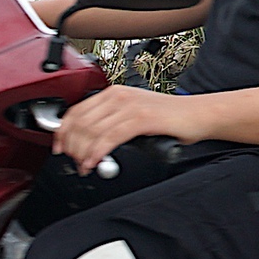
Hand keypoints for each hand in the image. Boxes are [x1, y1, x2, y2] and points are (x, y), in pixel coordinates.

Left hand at [55, 85, 215, 171]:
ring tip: (85, 166)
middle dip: (72, 146)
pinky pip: (110, 138)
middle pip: (81, 122)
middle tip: (74, 161)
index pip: (76, 111)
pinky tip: (95, 162)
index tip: (60, 147)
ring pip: (92, 131)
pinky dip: (97, 153)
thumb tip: (87, 142)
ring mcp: (130, 106)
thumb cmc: (168, 119)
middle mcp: (119, 96)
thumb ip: (110, 124)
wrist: (198, 115)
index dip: (63, 131)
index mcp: (113, 93)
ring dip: (83, 153)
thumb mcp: (132, 116)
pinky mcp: (142, 119)